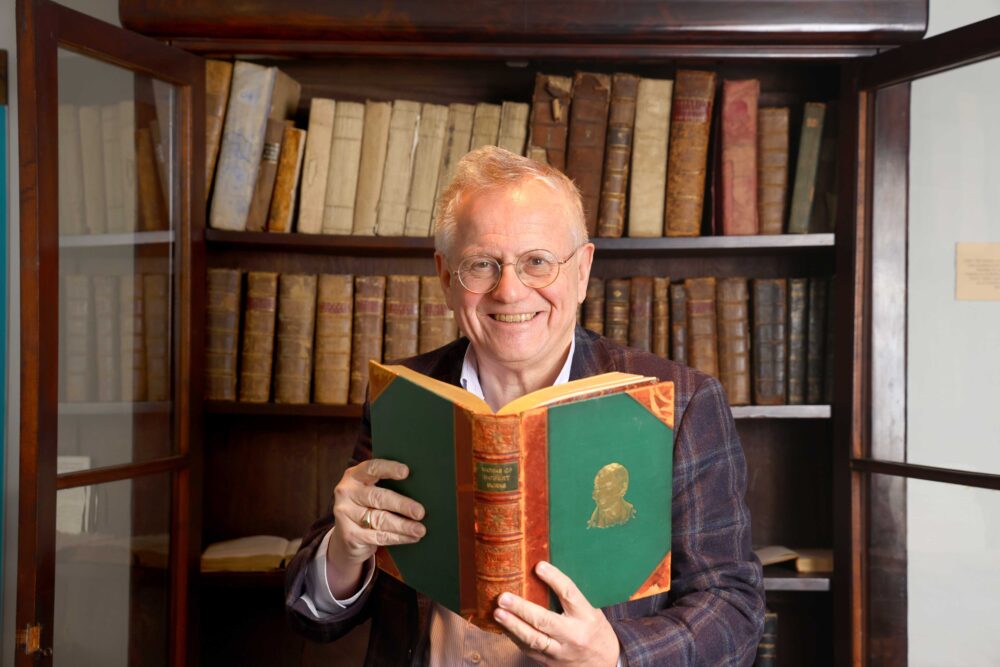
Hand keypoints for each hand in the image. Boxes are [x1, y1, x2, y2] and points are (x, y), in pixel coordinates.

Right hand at [326, 459, 425, 590]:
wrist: (346, 536)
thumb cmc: (367, 506)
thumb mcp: (371, 490)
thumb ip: (387, 485)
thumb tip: (421, 487)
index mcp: (354, 476)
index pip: (372, 468)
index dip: (389, 469)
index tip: (406, 472)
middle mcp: (346, 492)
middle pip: (378, 497)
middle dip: (402, 505)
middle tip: (420, 512)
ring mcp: (345, 514)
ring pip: (380, 519)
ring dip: (403, 525)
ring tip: (420, 529)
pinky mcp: (349, 534)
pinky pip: (378, 536)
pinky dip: (398, 537)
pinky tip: (411, 537)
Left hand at [493, 561, 620, 665]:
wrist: (605, 664)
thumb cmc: (595, 631)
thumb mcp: (590, 611)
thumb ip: (570, 598)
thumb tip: (542, 573)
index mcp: (586, 616)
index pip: (569, 594)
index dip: (554, 579)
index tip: (538, 566)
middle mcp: (573, 635)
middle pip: (544, 620)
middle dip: (521, 608)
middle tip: (503, 597)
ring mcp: (561, 652)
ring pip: (533, 639)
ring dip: (512, 625)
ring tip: (497, 612)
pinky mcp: (551, 663)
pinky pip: (529, 650)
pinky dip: (515, 637)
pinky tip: (503, 627)